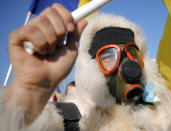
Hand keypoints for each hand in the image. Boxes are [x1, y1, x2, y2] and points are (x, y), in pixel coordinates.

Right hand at [5, 3, 86, 123]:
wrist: (45, 82)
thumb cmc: (57, 68)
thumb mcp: (71, 50)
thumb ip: (75, 35)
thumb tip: (83, 21)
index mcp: (51, 28)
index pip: (56, 9)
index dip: (66, 15)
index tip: (70, 29)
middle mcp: (39, 27)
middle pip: (50, 11)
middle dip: (59, 30)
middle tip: (58, 45)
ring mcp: (27, 32)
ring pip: (41, 21)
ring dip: (50, 41)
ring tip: (48, 52)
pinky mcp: (16, 38)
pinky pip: (29, 30)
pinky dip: (39, 43)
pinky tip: (37, 53)